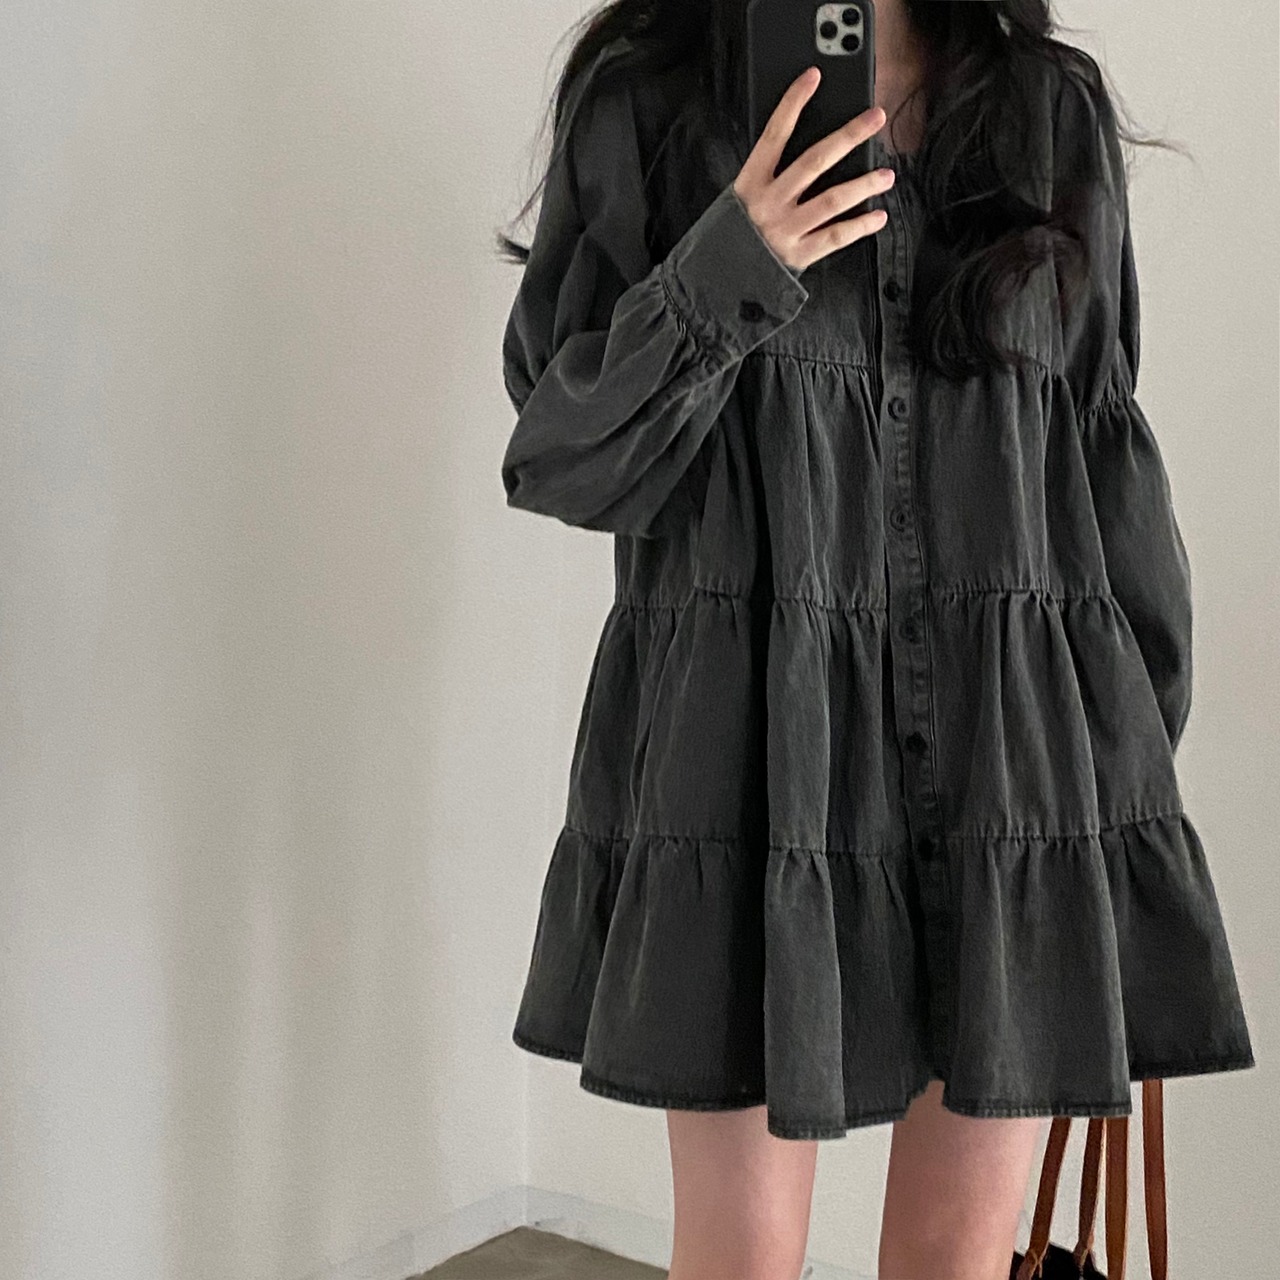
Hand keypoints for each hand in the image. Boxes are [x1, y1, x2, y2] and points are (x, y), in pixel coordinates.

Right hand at [733, 67, 894, 272]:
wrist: (719, 279)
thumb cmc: (736, 233)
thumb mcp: (743, 198)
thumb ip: (770, 176)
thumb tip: (815, 151)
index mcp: (751, 182)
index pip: (774, 134)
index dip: (793, 104)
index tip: (813, 77)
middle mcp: (769, 203)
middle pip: (814, 161)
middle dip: (848, 136)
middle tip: (875, 118)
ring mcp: (785, 229)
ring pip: (831, 200)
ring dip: (863, 184)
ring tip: (887, 175)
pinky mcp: (798, 255)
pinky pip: (835, 237)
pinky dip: (859, 227)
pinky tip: (878, 216)